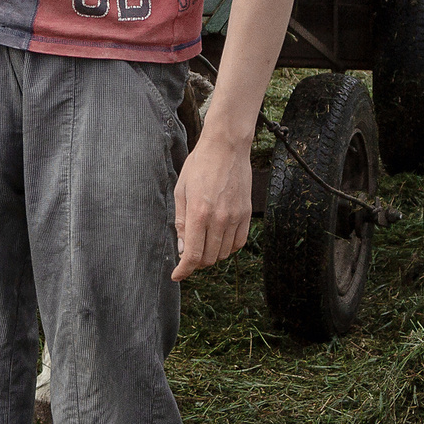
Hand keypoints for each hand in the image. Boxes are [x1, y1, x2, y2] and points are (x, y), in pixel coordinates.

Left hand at [170, 130, 252, 279]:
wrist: (226, 148)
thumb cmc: (200, 166)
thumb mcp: (181, 191)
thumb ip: (181, 222)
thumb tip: (181, 248)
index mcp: (199, 213)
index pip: (192, 255)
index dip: (184, 270)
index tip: (177, 275)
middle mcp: (219, 219)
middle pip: (208, 258)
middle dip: (195, 262)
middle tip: (188, 254)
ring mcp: (235, 217)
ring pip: (223, 253)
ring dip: (211, 256)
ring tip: (202, 245)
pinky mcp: (246, 214)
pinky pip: (238, 243)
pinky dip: (227, 248)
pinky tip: (219, 241)